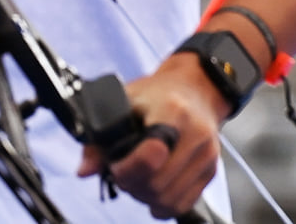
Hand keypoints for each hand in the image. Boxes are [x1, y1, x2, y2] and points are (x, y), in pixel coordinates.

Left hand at [76, 52, 226, 218]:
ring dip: (144, 196)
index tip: (113, 164)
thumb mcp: (123, 101)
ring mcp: (206, 156)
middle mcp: (196, 135)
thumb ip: (100, 136)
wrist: (195, 91)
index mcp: (172, 111)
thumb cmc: (156, 95)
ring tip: (133, 180)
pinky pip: (184, 203)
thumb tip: (85, 170)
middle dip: (131, 184)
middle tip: (119, 173)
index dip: (126, 167)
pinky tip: (150, 190)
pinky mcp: (210, 172)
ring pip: (169, 198)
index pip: (152, 152)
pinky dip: (162, 204)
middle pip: (158, 183)